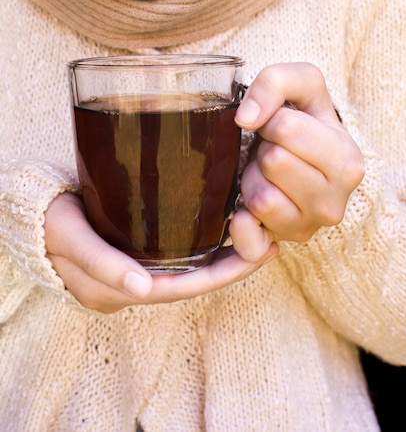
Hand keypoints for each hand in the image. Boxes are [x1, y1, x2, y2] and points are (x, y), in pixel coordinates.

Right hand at [44, 192, 278, 312]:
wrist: (34, 216)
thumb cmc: (51, 227)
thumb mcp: (72, 242)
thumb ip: (104, 264)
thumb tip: (142, 288)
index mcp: (122, 290)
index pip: (184, 288)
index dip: (223, 275)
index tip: (257, 256)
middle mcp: (137, 283)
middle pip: (194, 279)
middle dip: (233, 263)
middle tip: (270, 240)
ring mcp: (138, 267)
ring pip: (190, 265)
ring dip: (222, 251)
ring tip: (256, 228)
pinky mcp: (138, 249)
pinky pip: (178, 251)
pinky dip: (202, 240)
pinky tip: (220, 220)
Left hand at [231, 62, 363, 258]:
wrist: (303, 158)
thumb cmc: (303, 119)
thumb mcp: (300, 84)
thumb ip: (275, 82)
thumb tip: (246, 118)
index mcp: (347, 162)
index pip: (286, 128)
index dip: (272, 120)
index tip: (280, 127)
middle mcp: (335, 203)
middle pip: (274, 162)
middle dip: (264, 150)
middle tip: (273, 151)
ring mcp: (309, 228)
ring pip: (261, 198)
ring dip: (254, 179)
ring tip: (268, 173)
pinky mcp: (281, 245)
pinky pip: (251, 242)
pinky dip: (243, 223)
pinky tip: (247, 208)